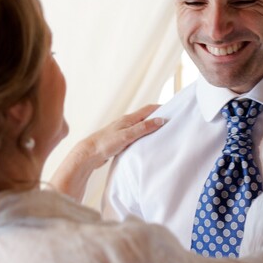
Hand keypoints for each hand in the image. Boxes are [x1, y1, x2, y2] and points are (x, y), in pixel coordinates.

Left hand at [50, 104, 164, 201]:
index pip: (148, 109)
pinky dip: (144, 138)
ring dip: (152, 128)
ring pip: (141, 128)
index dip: (161, 108)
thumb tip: (161, 120)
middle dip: (158, 118)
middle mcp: (126, 123)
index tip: (174, 109)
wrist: (88, 155)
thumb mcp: (127, 135)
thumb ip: (143, 128)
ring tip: (163, 133)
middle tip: (172, 122)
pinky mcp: (120, 141)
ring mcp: (123, 132)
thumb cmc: (105, 144)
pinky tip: (148, 144)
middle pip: (146, 117)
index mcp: (128, 119)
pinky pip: (136, 137)